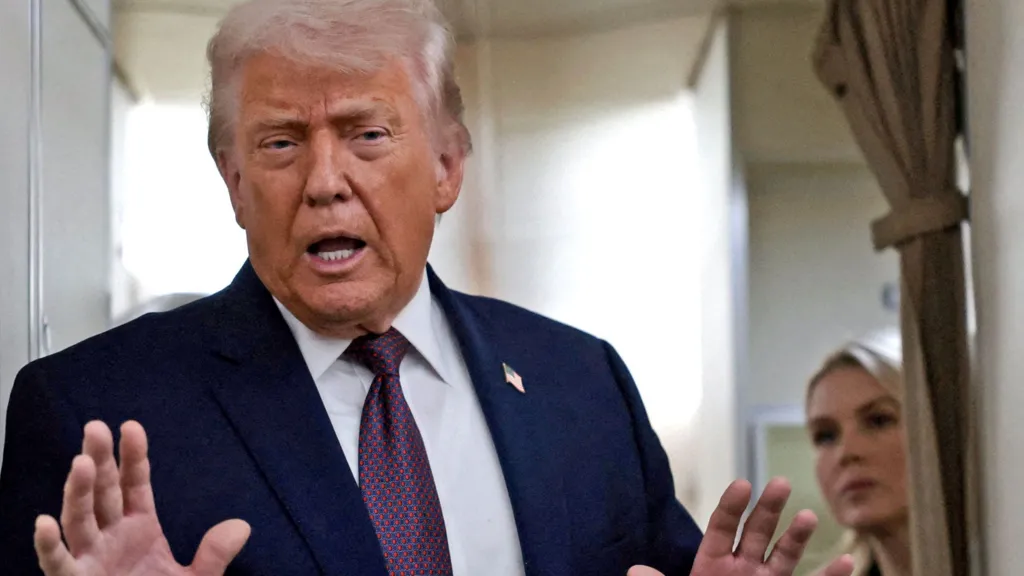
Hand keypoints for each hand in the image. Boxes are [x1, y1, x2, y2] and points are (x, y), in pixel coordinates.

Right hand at [33, 420, 249, 575]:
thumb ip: (214, 555)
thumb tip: (241, 526)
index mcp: (139, 528)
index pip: (135, 484)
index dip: (132, 456)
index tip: (131, 426)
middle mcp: (111, 538)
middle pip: (103, 492)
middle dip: (99, 460)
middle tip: (94, 428)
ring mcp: (91, 559)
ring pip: (79, 520)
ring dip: (77, 493)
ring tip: (81, 464)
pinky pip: (58, 564)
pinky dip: (49, 546)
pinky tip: (44, 523)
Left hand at [628, 478, 853, 575]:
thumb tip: (634, 570)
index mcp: (711, 565)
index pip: (721, 528)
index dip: (731, 507)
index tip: (742, 484)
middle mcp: (742, 569)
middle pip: (756, 532)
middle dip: (768, 508)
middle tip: (780, 483)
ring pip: (784, 554)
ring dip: (797, 536)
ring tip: (808, 516)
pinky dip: (830, 575)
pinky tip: (848, 562)